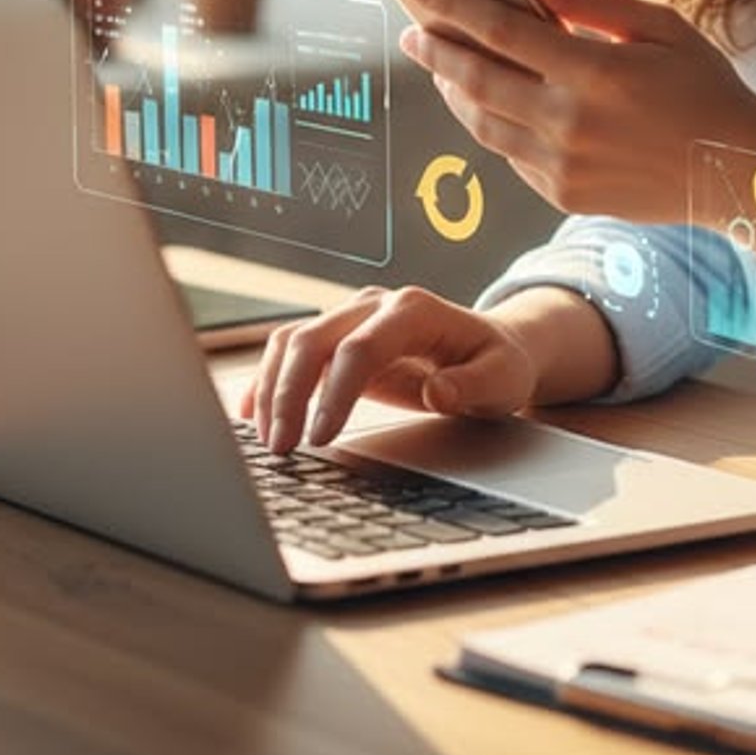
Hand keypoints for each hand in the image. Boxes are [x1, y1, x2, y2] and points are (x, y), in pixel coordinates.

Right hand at [238, 286, 536, 449]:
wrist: (490, 347)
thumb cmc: (497, 364)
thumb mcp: (503, 379)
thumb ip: (474, 385)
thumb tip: (439, 390)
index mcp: (415, 310)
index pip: (361, 347)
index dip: (336, 392)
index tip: (321, 437)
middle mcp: (376, 305)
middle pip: (315, 339)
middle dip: (290, 394)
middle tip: (282, 449)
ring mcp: (352, 317)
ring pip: (294, 342)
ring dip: (273, 390)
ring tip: (269, 443)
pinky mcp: (337, 338)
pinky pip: (290, 350)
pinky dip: (267, 379)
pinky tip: (251, 414)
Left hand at [400, 0, 755, 222]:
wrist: (738, 171)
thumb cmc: (705, 88)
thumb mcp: (662, 25)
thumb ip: (594, 2)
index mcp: (596, 72)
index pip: (503, 31)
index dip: (456, 6)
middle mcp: (572, 122)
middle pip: (478, 80)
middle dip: (436, 50)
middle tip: (412, 30)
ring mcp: (564, 165)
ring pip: (484, 124)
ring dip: (454, 91)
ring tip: (441, 66)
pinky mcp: (564, 194)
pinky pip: (510, 155)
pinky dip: (490, 125)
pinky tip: (485, 103)